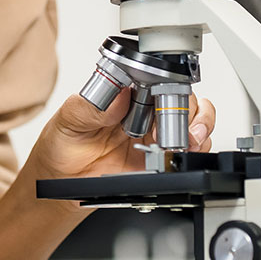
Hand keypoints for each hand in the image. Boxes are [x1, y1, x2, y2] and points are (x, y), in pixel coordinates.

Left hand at [24, 89, 216, 180]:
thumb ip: (90, 107)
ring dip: (199, 126)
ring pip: (194, 119)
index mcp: (123, 93)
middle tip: (182, 125)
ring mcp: (154, 133)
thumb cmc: (61, 146)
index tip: (166, 96)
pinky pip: (192, 148)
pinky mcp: (161, 158)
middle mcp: (143, 110)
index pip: (157, 77)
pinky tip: (184, 153)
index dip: (168, 84)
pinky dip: (198, 148)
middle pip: (183, 96)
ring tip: (188, 139)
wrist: (62, 182)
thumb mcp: (67, 121)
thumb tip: (119, 94)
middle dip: (190, 108)